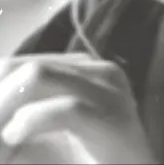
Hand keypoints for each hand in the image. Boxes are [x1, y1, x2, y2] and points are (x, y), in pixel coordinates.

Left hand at [0, 54, 155, 164]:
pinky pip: (64, 109)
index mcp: (80, 69)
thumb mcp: (43, 137)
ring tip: (3, 138)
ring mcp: (108, 88)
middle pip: (23, 66)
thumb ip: (17, 120)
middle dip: (0, 96)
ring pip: (38, 76)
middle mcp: (96, 69)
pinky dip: (30, 122)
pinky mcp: (113, 116)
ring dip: (6, 107)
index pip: (16, 63)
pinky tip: (14, 136)